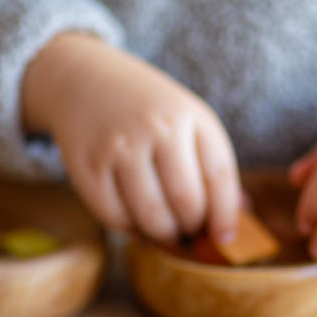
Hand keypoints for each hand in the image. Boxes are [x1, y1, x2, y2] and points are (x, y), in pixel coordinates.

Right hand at [22, 33, 240, 244]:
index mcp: (189, 115)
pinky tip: (138, 223)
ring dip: (165, 235)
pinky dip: (132, 231)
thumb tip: (233, 223)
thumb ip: (212, 166)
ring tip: (167, 230)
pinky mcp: (87, 167)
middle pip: (188, 203)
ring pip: (152, 218)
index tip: (224, 238)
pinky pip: (116, 219)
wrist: (84, 79)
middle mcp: (155, 128)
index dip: (226, 216)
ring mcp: (118, 147)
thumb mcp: (187, 119)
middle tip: (189, 231)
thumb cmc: (148, 110)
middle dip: (193, 228)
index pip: (220, 177)